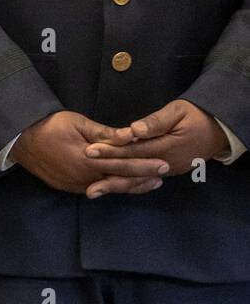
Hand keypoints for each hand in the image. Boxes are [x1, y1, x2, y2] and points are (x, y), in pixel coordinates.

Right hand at [10, 110, 167, 197]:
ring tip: (149, 183)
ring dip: (130, 185)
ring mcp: (74, 185)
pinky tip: (122, 184)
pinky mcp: (67, 187)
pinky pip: (95, 189)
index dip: (144, 165)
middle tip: (163, 175)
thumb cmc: (50, 126)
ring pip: (108, 188)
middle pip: (119, 180)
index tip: (163, 164)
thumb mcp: (78, 123)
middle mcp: (83, 177)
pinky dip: (111, 187)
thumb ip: (105, 133)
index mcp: (87, 160)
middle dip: (142, 177)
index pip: (122, 165)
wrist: (20, 140)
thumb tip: (130, 136)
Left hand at [85, 100, 229, 178]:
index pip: (134, 150)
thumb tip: (135, 130)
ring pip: (138, 179)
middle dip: (106, 172)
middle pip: (132, 169)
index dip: (111, 151)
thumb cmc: (196, 116)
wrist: (219, 130)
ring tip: (92, 191)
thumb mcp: (178, 112)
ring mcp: (168, 170)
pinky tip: (111, 188)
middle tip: (84, 177)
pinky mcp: (167, 171)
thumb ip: (156, 122)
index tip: (89, 150)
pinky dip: (128, 184)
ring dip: (115, 185)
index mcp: (167, 147)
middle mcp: (167, 163)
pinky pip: (145, 180)